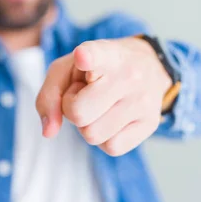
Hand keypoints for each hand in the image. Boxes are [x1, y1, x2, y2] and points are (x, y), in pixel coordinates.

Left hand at [35, 38, 171, 155]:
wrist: (148, 67)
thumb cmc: (96, 70)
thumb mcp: (67, 69)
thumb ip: (49, 96)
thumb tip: (49, 132)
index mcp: (104, 53)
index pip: (96, 54)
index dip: (87, 56)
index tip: (82, 56)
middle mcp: (127, 74)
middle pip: (78, 113)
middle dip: (72, 109)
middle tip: (84, 94)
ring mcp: (142, 100)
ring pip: (92, 135)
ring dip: (88, 125)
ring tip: (100, 105)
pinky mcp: (151, 123)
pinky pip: (111, 148)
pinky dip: (105, 138)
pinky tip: (112, 118)